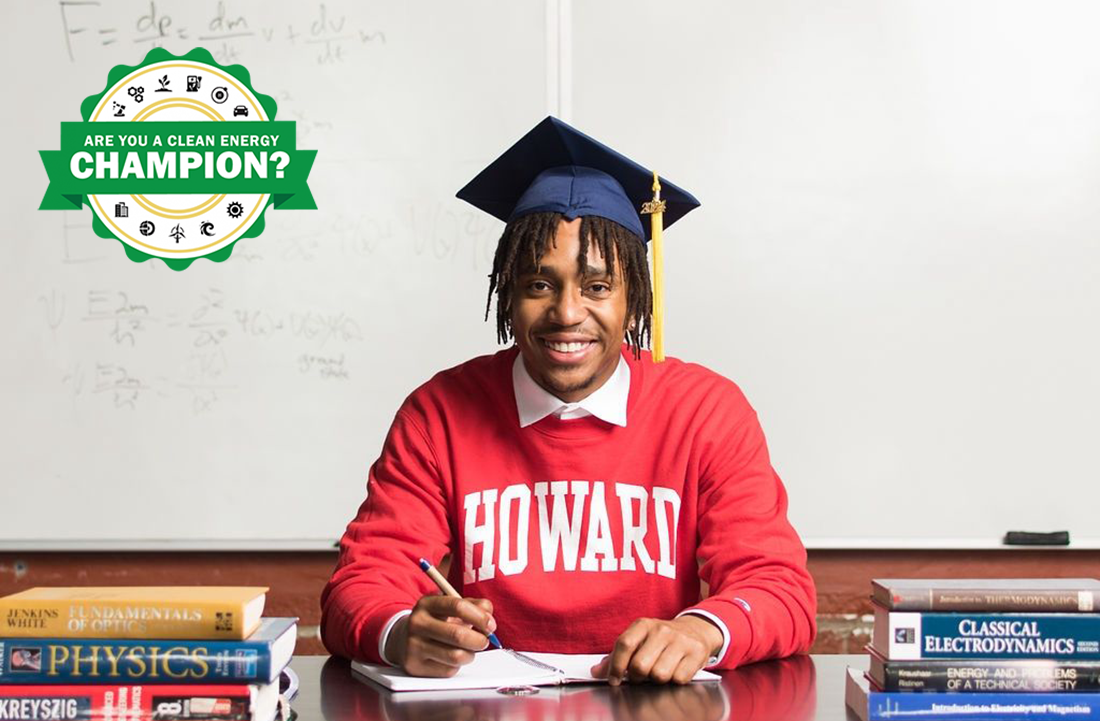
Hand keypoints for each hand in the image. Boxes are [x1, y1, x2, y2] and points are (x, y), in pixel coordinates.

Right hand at [385, 595, 495, 676]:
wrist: (403, 639)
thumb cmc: (435, 621)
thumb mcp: (450, 607)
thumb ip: (473, 606)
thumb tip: (489, 617)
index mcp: (427, 604)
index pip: (458, 606)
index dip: (480, 617)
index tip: (490, 625)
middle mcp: (417, 623)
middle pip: (458, 635)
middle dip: (479, 640)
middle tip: (484, 641)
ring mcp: (414, 646)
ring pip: (456, 656)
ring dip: (471, 654)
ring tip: (470, 650)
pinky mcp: (415, 666)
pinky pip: (448, 670)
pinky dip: (457, 665)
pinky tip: (451, 657)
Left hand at [590, 615, 722, 684]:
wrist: (695, 630)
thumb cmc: (660, 639)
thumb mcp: (638, 640)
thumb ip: (617, 656)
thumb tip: (596, 672)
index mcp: (643, 625)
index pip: (624, 644)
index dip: (616, 666)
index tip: (614, 679)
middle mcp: (661, 630)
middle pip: (640, 665)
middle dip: (637, 677)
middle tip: (641, 675)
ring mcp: (680, 641)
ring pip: (659, 675)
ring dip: (656, 680)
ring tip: (659, 671)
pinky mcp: (696, 653)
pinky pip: (678, 679)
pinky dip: (674, 680)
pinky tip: (675, 670)